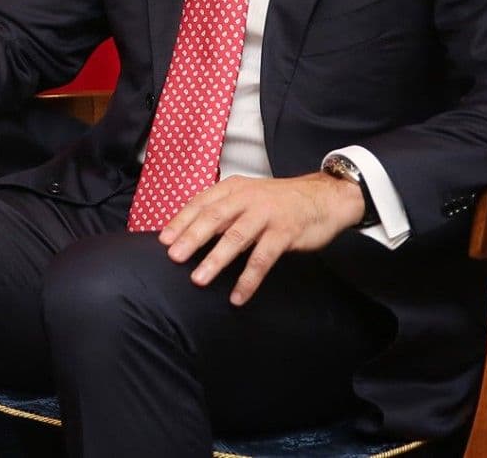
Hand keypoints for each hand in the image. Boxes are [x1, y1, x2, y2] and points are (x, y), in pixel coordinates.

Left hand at [157, 173, 365, 304]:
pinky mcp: (285, 233)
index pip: (201, 203)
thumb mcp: (248, 196)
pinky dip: (249, 279)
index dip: (181, 221)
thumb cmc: (279, 201)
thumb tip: (190, 231)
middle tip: (173, 257)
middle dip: (191, 238)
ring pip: (236, 237)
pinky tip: (238, 296)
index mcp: (234, 189)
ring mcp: (267, 215)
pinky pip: (263, 259)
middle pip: (214, 218)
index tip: (163, 239)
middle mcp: (247, 198)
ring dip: (215, 260)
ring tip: (198, 279)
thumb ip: (223, 210)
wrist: (323, 197)